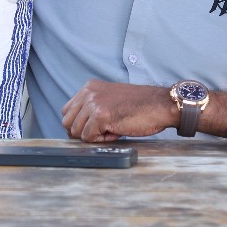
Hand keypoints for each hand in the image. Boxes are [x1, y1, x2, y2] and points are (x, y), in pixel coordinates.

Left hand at [61, 80, 178, 141]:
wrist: (160, 105)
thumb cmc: (139, 106)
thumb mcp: (109, 99)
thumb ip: (92, 107)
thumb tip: (75, 129)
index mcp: (89, 87)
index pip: (67, 111)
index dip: (79, 124)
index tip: (95, 128)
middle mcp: (88, 92)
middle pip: (67, 122)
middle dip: (82, 132)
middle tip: (104, 131)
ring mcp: (93, 103)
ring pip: (76, 131)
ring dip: (94, 136)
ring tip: (113, 129)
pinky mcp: (100, 115)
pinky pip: (89, 137)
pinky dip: (102, 140)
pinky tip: (117, 131)